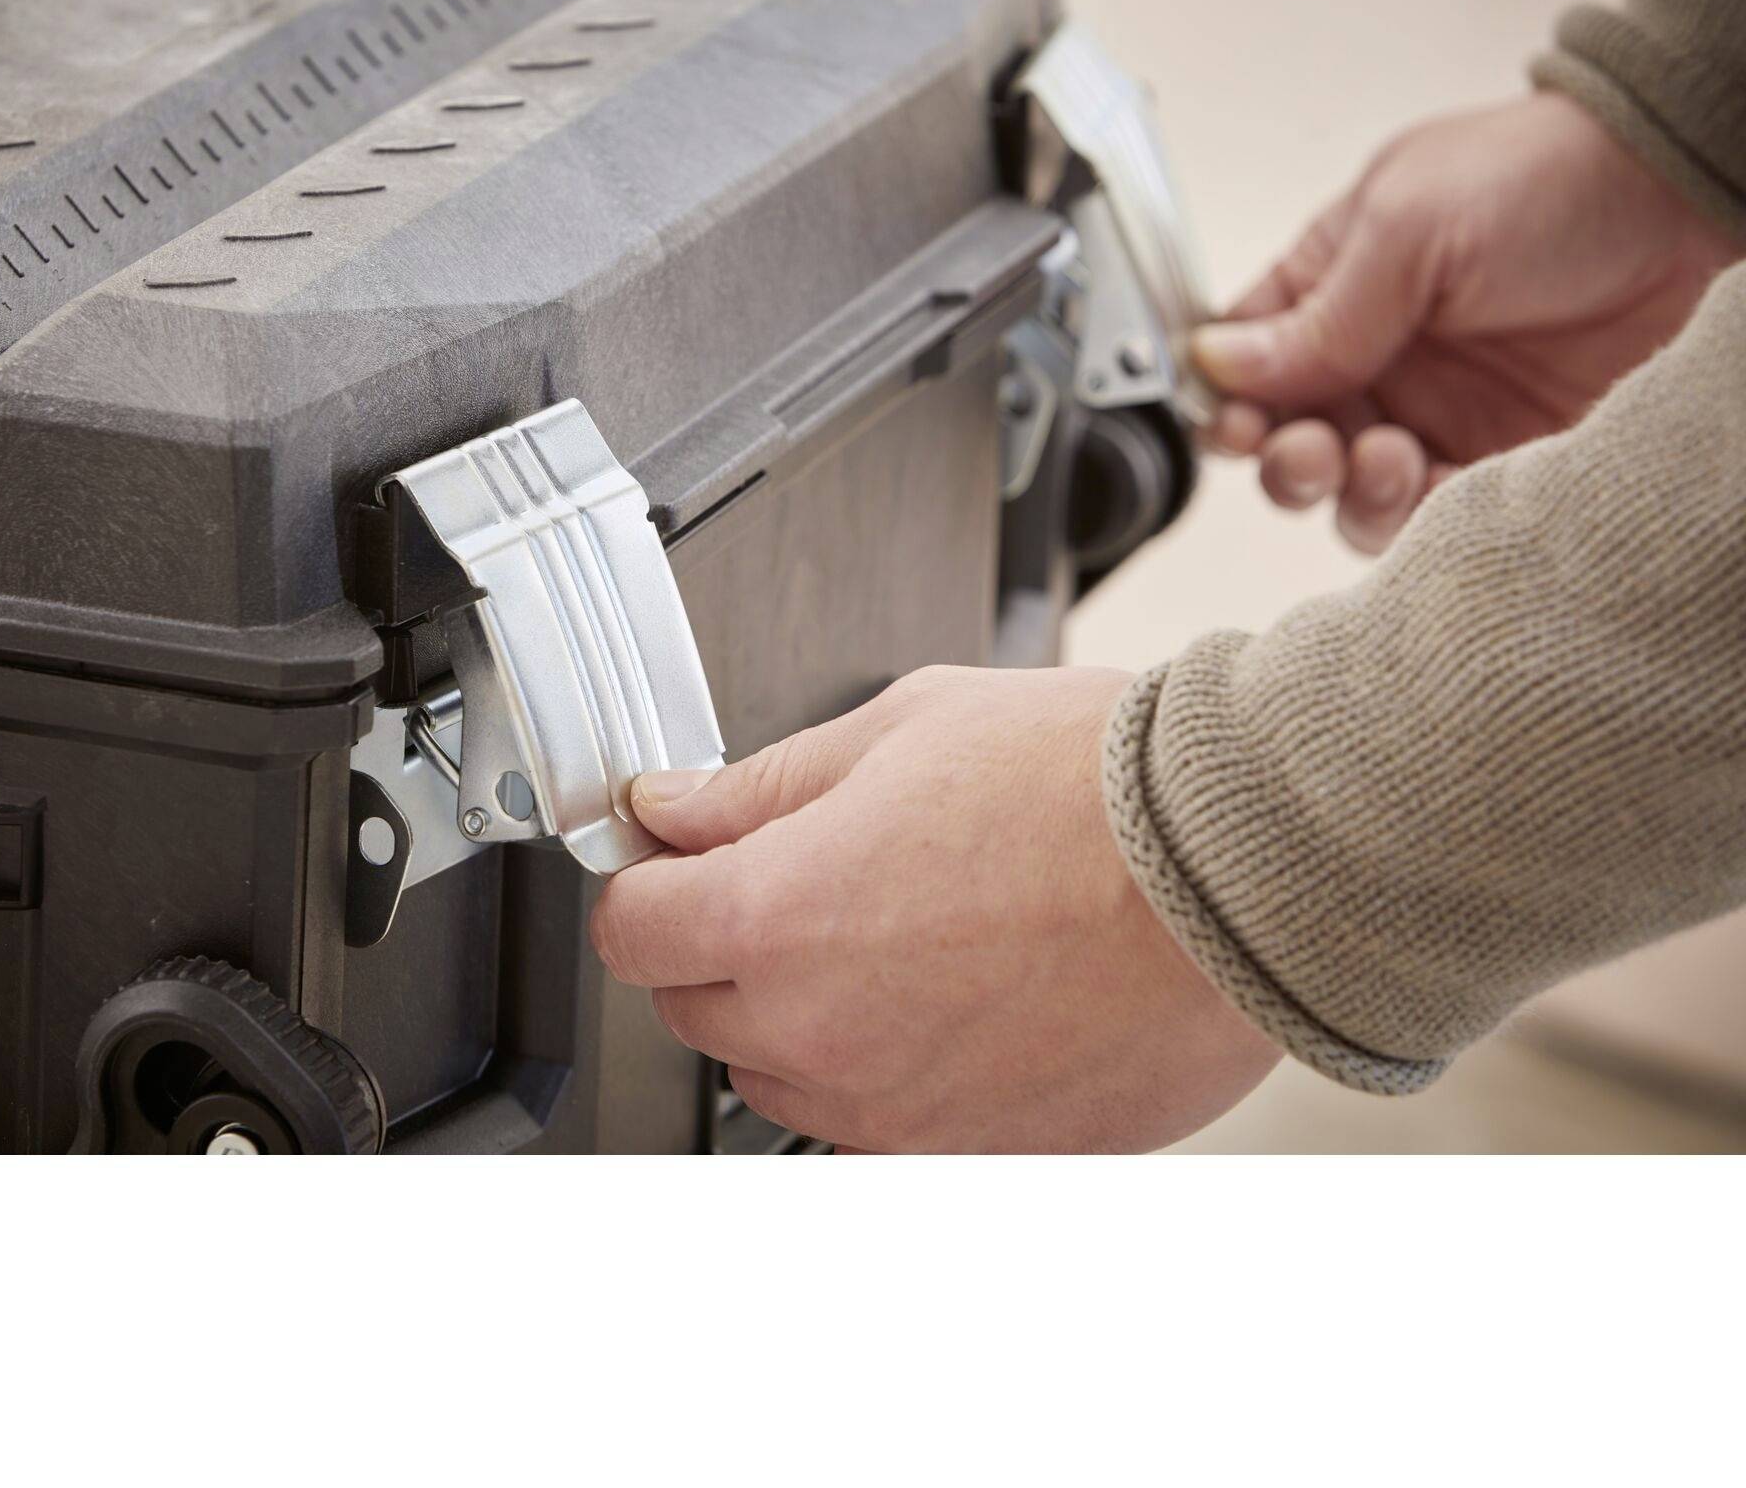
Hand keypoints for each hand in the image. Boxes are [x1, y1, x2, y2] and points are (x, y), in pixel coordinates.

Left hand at [589, 665, 1279, 1152]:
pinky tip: (956, 988)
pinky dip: (884, 1064)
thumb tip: (678, 807)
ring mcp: (897, 1109)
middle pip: (694, 1004)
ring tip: (902, 924)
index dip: (648, 877)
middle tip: (805, 867)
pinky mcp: (974, 1152)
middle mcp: (822, 1032)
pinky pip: (877, 1120)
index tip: (673, 855)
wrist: (1243, 869)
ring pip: (779, 1072)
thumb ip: (766, 783)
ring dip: (798, 1008)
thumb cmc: (1090, 784)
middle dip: (720, 935)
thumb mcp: (902, 727)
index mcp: (782, 913)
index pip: (636, 926)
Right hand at [1196, 90, 1742, 551]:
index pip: (1245, 360)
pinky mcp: (1500, 460)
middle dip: (1281, 459)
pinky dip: (1415, 518)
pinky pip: (1431, 518)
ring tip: (1383, 458)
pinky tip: (1430, 482)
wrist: (1690, 198)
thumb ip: (1316, 312)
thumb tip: (1217, 365)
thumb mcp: (1407, 225)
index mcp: (1333, 286)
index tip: (1234, 424)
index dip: (1225, 401)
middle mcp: (1376, 357)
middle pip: (1286, 440)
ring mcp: (1437, 413)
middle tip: (1308, 450)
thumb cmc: (1547, 177)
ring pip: (1348, 493)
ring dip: (1346, 492)